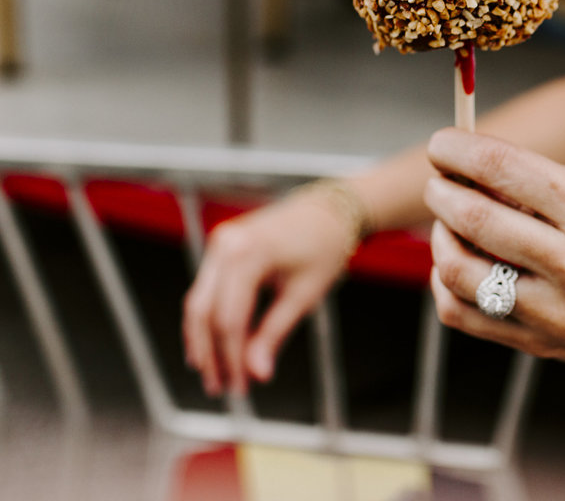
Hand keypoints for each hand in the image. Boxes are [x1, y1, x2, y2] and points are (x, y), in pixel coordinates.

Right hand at [182, 190, 352, 395]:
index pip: (229, 319)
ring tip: (215, 375)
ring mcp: (220, 243)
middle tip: (220, 388)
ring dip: (204, 341)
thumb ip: (274, 334)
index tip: (241, 387)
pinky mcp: (222, 247)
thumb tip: (257, 375)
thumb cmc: (324, 249)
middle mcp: (225, 245)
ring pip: (199, 302)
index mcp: (248, 254)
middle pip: (204, 312)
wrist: (331, 211)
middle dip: (210, 355)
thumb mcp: (304, 295)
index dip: (231, 358)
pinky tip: (215, 347)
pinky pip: (207, 289)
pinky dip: (211, 320)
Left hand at [423, 128, 564, 382]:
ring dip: (440, 237)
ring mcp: (557, 312)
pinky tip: (460, 266)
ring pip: (459, 270)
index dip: (460, 151)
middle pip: (475, 217)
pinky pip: (464, 315)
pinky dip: (448, 284)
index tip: (442, 143)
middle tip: (440, 181)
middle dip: (442, 191)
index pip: (506, 169)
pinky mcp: (542, 344)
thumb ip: (552, 186)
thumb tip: (480, 170)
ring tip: (449, 224)